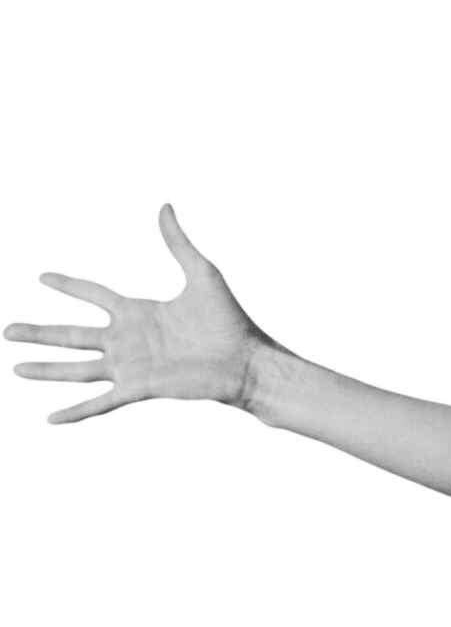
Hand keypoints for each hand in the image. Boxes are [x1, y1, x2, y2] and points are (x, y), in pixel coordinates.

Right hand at [6, 203, 261, 431]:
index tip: (42, 275)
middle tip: (4, 331)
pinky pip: (101, 399)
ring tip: (15, 368)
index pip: (94, 295)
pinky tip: (50, 419)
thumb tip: (164, 207)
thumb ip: (179, 243)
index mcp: (139, 312)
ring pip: (78, 367)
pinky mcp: (141, 388)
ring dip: (45, 369)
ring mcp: (132, 366)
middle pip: (72, 334)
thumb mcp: (203, 273)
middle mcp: (128, 340)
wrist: (249, 362)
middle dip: (38, 333)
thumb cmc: (230, 322)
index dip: (68, 285)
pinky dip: (75, 410)